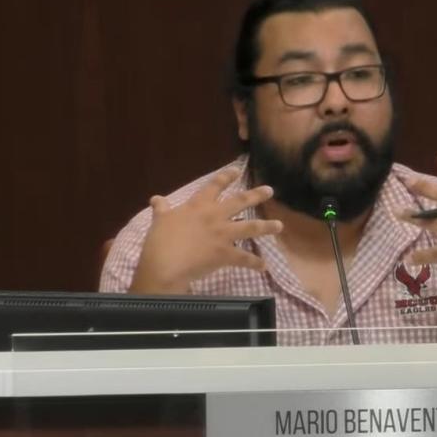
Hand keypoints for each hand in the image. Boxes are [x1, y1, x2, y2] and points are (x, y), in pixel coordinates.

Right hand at [129, 168, 282, 293]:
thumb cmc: (159, 241)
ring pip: (250, 227)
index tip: (237, 170)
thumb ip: (162, 209)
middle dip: (256, 195)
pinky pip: (244, 259)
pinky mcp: (226, 254)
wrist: (165, 264)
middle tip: (269, 190)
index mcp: (198, 205)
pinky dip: (255, 263)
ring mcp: (223, 234)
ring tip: (279, 225)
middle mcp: (215, 216)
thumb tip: (156, 199)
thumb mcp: (160, 221)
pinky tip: (264, 266)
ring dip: (266, 227)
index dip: (226, 177)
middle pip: (240, 202)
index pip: (215, 185)